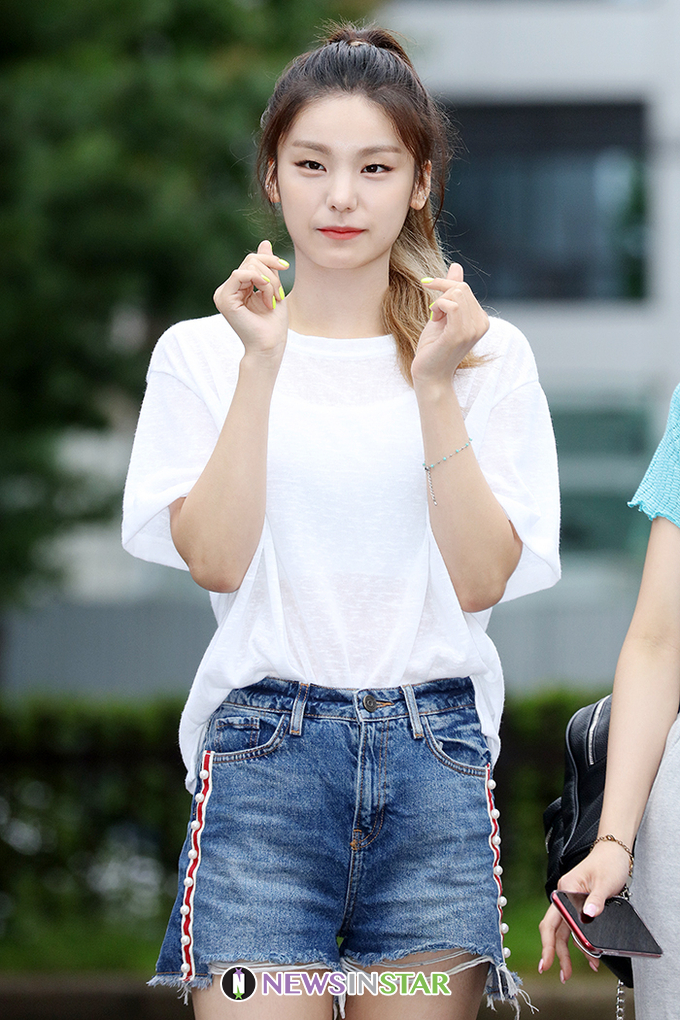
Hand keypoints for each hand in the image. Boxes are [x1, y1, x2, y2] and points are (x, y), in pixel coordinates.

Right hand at [213, 240, 288, 361]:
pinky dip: (259, 281)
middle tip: (278, 295)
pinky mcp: (224, 299)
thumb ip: (268, 267)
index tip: (285, 267)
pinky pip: (240, 274)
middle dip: (271, 273)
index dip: (270, 260)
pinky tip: (266, 297)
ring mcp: (223, 294)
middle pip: (250, 260)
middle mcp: (227, 289)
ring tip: (272, 300)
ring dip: (268, 281)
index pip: (252, 260)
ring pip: (248, 266)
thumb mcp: (274, 288)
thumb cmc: (273, 324)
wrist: (270, 346)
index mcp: (237, 287)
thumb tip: (265, 242)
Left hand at [411, 264, 488, 388]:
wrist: (429, 375)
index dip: (444, 289)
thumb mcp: (442, 314)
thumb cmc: (434, 347)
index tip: (432, 301)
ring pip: (456, 294)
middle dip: (441, 295)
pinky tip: (434, 320)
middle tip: (434, 314)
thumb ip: (451, 291)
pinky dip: (437, 307)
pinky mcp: (460, 334)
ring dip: (438, 302)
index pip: (464, 288)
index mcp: (481, 319)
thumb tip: (456, 266)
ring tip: (434, 318)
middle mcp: (481, 324)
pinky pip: (451, 305)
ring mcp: (472, 330)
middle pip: (461, 288)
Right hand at [538, 842, 631, 979]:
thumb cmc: (608, 863)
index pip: (552, 922)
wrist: (614, 853)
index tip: (547, 963)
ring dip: (569, 952)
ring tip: (574, 971)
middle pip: (556, 930)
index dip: (548, 945)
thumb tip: (589, 916)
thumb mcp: (605, 883)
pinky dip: (581, 943)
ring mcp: (571, 901)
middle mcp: (564, 896)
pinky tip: (589, 956)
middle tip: (563, 975)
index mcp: (565, 890)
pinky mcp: (579, 904)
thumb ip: (596, 901)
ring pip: (565, 931)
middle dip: (557, 954)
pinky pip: (575, 927)